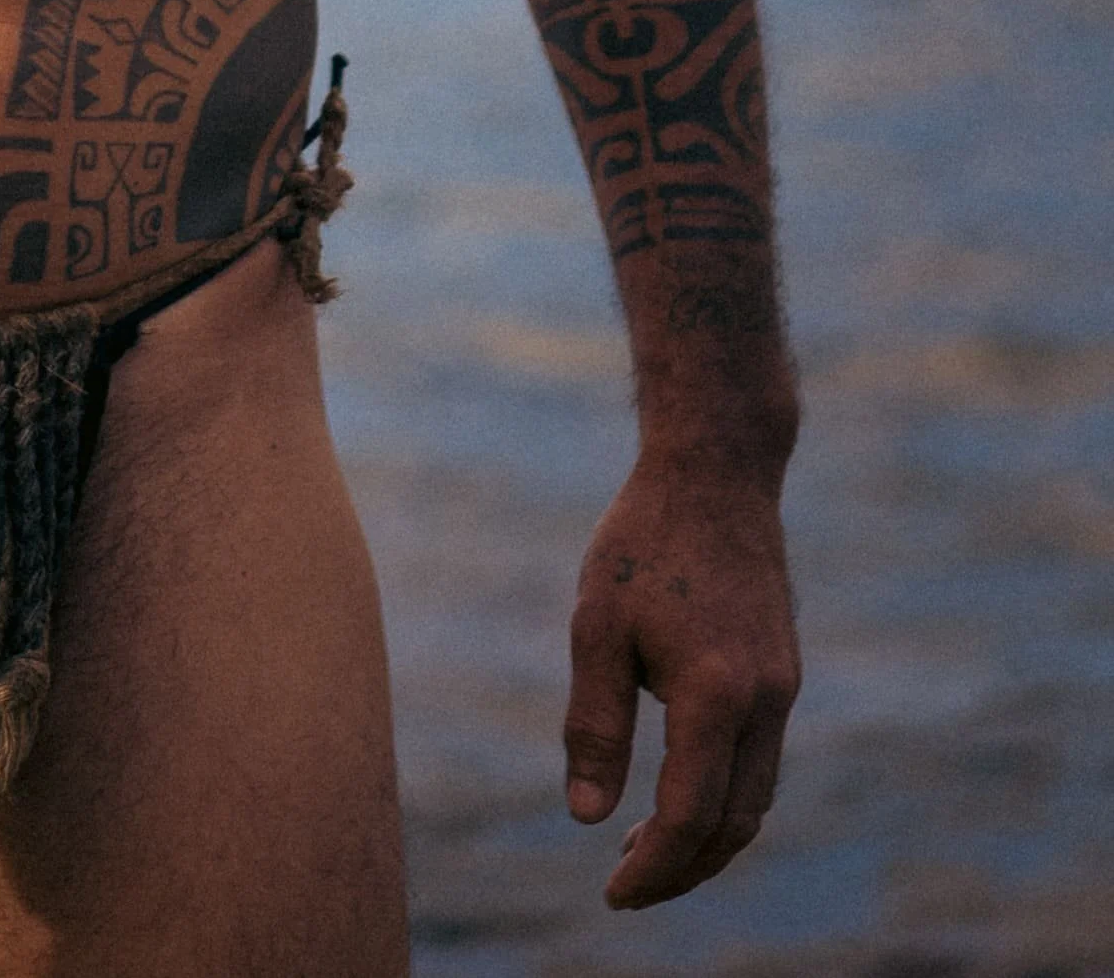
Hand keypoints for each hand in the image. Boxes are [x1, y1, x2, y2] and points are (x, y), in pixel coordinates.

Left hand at [563, 452, 797, 907]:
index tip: (613, 896)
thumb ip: (595, 724)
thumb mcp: (596, 626)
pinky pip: (761, 761)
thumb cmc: (642, 543)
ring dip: (708, 837)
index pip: (689, 817)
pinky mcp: (784, 672)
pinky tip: (678, 785)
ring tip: (646, 846)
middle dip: (683, 868)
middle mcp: (764, 702)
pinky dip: (725, 794)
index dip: (654, 868)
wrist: (716, 472)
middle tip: (625, 885)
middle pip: (733, 825)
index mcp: (715, 694)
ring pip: (756, 798)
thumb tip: (585, 816)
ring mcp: (783, 687)